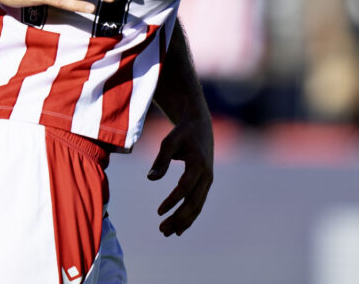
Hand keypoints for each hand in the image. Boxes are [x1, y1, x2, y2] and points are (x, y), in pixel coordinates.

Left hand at [147, 115, 213, 236]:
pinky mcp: (205, 184)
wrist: (200, 125)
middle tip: (161, 229)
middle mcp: (207, 175)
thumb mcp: (169, 142)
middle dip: (178, 218)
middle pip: (194, 202)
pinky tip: (178, 229)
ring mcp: (208, 181)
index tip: (159, 211)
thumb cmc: (182, 133)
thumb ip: (160, 160)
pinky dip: (189, 217)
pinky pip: (198, 204)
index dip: (173, 200)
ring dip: (183, 222)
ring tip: (166, 233)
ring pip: (197, 207)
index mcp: (199, 163)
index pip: (186, 187)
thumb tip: (150, 179)